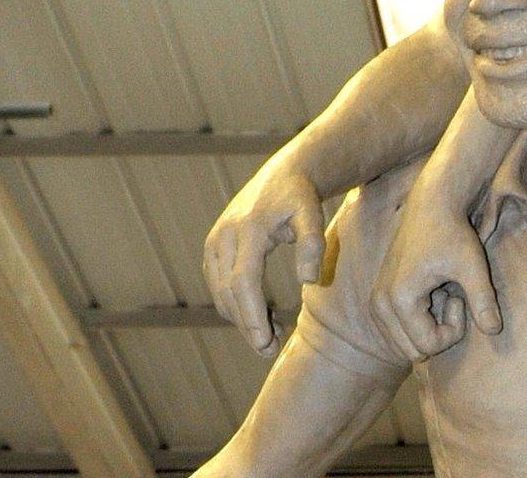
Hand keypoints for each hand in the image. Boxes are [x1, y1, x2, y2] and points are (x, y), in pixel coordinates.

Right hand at [204, 157, 324, 355]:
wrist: (282, 176)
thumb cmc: (302, 198)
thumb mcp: (313, 216)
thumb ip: (312, 245)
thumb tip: (308, 282)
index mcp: (248, 230)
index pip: (243, 283)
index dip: (252, 315)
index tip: (265, 343)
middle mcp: (223, 238)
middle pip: (228, 294)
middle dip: (247, 325)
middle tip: (270, 351)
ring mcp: (214, 244)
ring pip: (220, 294)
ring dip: (241, 318)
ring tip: (271, 336)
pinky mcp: (212, 250)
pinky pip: (219, 287)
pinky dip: (235, 306)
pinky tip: (260, 317)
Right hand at [372, 183, 501, 361]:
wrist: (431, 205)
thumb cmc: (454, 233)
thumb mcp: (473, 266)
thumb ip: (483, 301)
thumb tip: (494, 331)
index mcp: (400, 300)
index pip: (429, 345)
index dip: (454, 330)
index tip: (462, 299)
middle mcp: (380, 305)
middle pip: (414, 350)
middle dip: (440, 333)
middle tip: (454, 298)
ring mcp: (376, 302)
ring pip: (404, 344)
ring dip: (428, 328)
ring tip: (442, 294)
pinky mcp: (378, 298)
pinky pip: (397, 331)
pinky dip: (418, 321)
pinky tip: (432, 293)